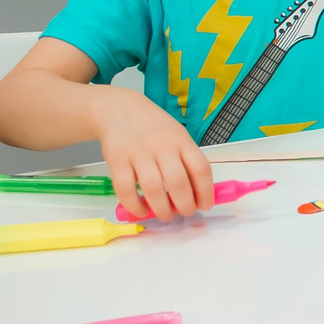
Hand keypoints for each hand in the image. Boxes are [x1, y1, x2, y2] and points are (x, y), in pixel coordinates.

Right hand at [93, 87, 212, 219]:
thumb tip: (198, 193)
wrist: (118, 108)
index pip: (201, 168)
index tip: (205, 205)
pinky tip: (141, 210)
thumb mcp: (177, 135)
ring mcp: (138, 153)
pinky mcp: (117, 160)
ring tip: (165, 215)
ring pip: (153, 188)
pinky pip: (125, 189)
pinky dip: (134, 205)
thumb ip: (186, 160)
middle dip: (185, 205)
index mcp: (181, 141)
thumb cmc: (153, 127)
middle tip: (185, 213)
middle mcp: (162, 146)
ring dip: (161, 209)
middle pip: (178, 182)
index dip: (206, 191)